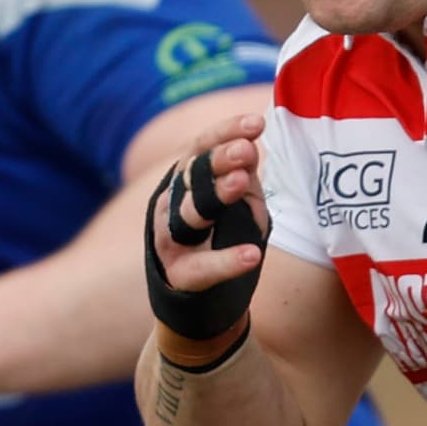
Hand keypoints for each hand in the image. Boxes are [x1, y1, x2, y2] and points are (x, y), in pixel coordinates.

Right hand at [150, 123, 269, 360]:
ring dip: (216, 195)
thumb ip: (243, 177)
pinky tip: (252, 255)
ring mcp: (171, 240)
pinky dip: (227, 261)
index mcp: (184, 181)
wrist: (200, 302)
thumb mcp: (237, 204)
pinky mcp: (181, 276)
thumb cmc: (221, 239)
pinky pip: (203, 267)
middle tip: (247, 150)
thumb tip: (251, 146)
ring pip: (189, 214)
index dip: (224, 133)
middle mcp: (170, 204)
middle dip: (219, 160)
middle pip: (192, 176)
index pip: (199, 148)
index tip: (256, 123)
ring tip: (242, 183)